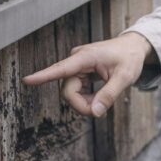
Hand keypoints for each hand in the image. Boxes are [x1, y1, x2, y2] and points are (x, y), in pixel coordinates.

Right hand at [22, 32, 152, 117]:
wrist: (133, 47)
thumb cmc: (130, 58)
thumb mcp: (125, 77)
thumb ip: (110, 95)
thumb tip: (95, 113)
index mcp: (86, 57)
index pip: (61, 69)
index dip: (43, 76)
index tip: (26, 80)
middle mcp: (77, 60)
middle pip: (68, 90)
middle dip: (82, 105)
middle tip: (101, 111)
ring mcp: (77, 67)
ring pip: (71, 93)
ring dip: (85, 102)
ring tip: (104, 98)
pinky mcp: (79, 73)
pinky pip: (76, 91)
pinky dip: (87, 98)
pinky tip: (99, 95)